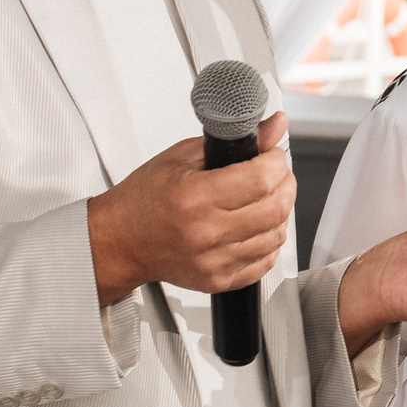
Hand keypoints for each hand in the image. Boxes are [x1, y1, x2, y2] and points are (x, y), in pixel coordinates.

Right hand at [86, 113, 294, 305]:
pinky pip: (265, 261)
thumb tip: (273, 126)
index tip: (273, 155)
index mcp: (195, 199)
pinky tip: (256, 226)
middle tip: (276, 173)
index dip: (277, 161)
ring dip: (280, 212)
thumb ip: (233, 141)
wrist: (121, 241)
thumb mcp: (182, 157)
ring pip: (276, 235)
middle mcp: (206, 234)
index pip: (262, 178)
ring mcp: (214, 262)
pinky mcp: (219, 280)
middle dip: (285, 183)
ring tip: (265, 198)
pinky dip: (269, 240)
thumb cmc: (144, 200)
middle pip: (275, 207)